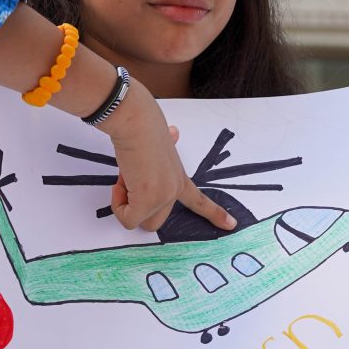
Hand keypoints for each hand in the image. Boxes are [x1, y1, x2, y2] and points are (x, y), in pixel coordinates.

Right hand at [102, 85, 233, 233]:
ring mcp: (164, 196)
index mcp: (179, 178)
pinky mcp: (148, 200)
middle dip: (135, 208)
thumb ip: (165, 150)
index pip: (200, 201)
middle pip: (154, 222)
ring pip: (139, 222)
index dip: (215, 214)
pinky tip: (123, 180)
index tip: (231, 225)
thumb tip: (174, 132)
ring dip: (125, 204)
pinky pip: (127, 219)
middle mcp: (175, 189)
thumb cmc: (142, 129)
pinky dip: (118, 204)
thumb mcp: (158, 147)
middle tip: (131, 181)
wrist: (135, 122)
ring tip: (128, 177)